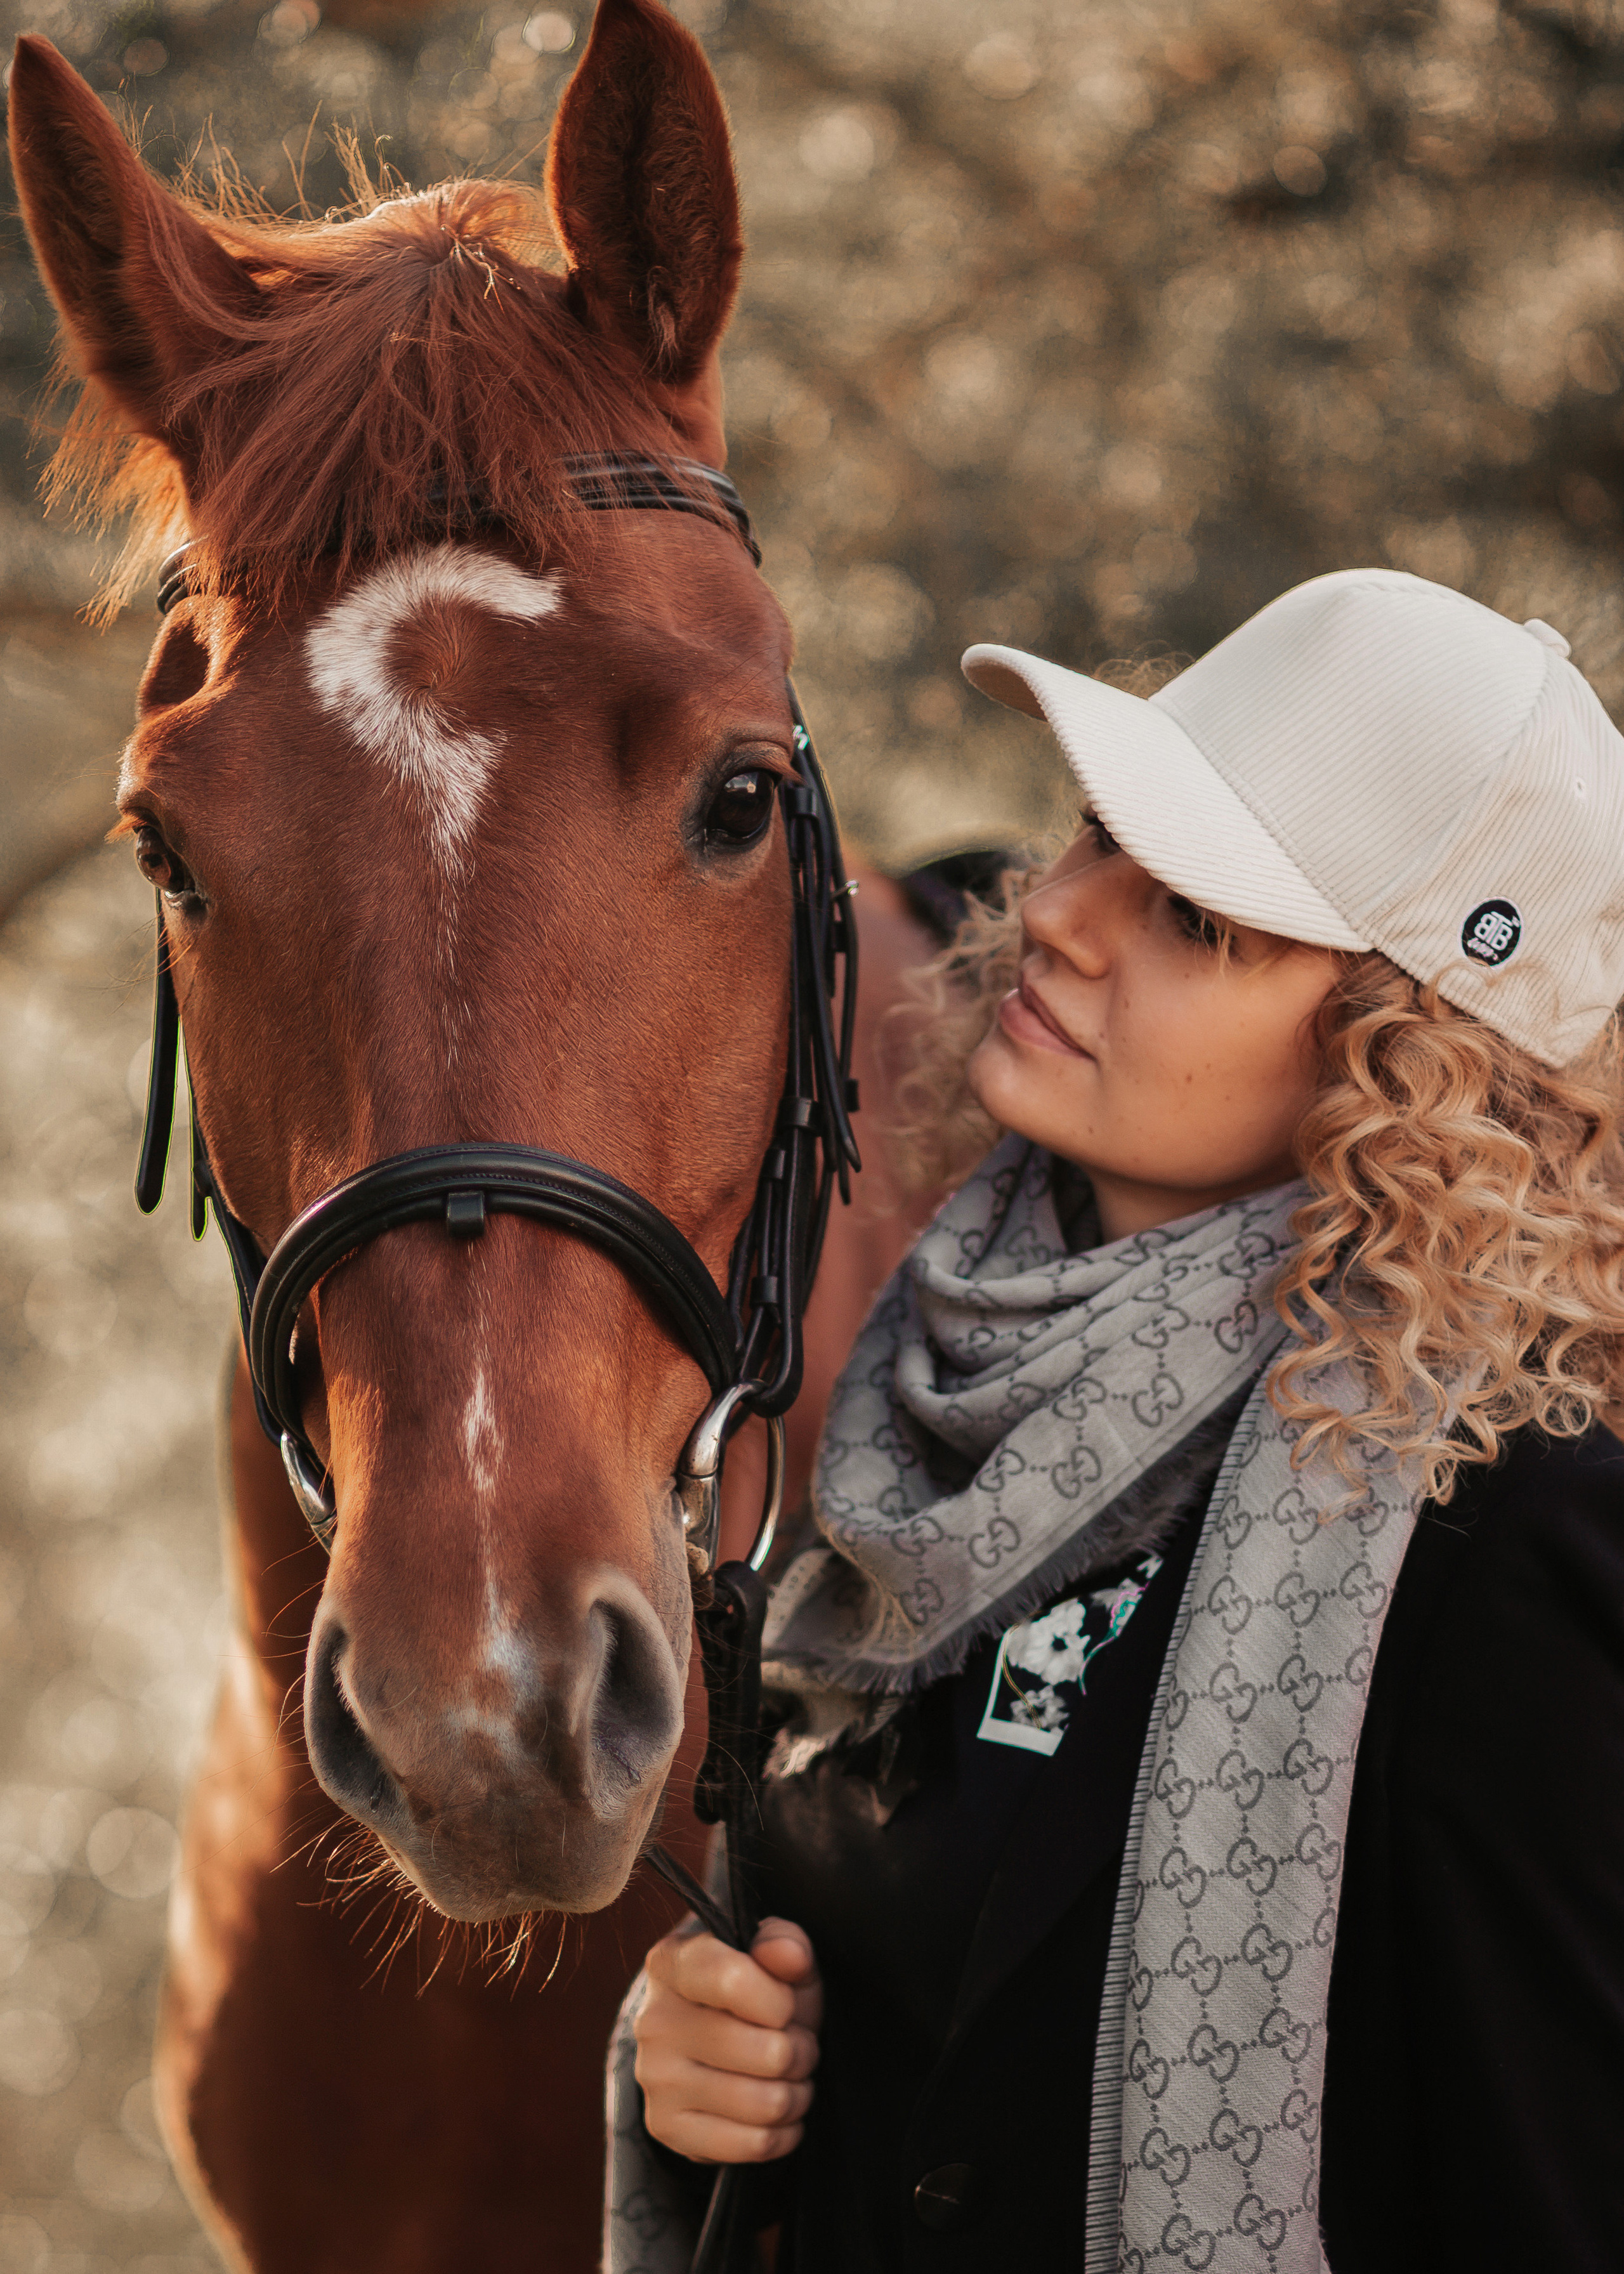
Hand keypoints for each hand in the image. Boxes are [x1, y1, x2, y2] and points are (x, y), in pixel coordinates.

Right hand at [634, 1916, 822, 2164]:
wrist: (711, 2038)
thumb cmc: (753, 1990)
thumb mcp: (774, 1954)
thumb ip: (785, 1943)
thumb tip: (790, 1956)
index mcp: (673, 1963)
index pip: (734, 1981)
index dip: (781, 2000)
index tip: (785, 2004)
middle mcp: (654, 2020)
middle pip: (768, 2051)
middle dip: (801, 2051)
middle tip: (795, 2045)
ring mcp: (655, 2078)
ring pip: (767, 2103)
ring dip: (796, 2093)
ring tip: (787, 2077)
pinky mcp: (665, 2128)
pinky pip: (754, 2145)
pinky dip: (784, 2133)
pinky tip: (775, 2112)